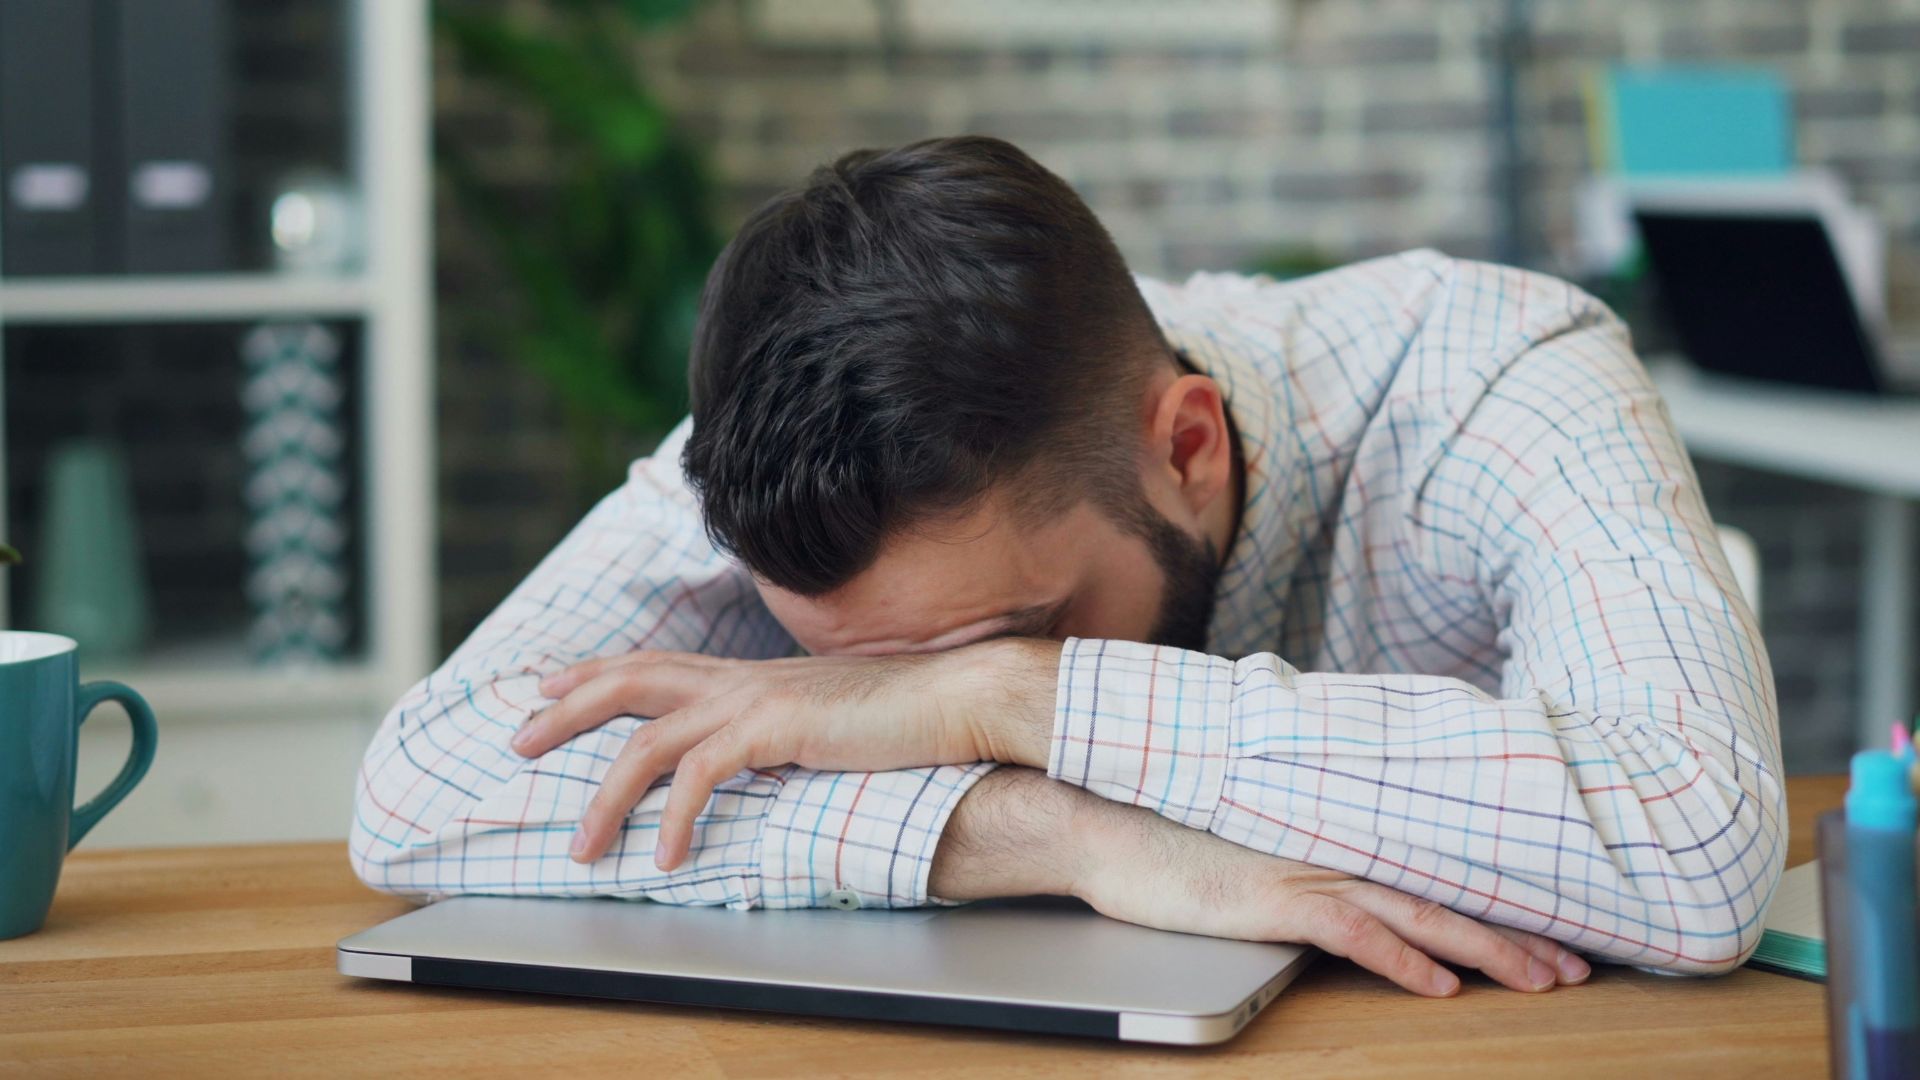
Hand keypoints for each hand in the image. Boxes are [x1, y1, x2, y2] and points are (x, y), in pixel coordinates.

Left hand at [511, 640, 1059, 867]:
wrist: (956, 699)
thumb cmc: (905, 715)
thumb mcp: (827, 718)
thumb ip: (784, 728)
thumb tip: (762, 753)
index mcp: (752, 674)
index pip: (655, 662)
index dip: (595, 674)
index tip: (547, 688)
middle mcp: (742, 678)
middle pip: (629, 681)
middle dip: (566, 711)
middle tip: (516, 741)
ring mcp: (755, 699)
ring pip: (648, 740)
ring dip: (606, 796)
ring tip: (583, 846)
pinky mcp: (775, 729)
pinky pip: (700, 776)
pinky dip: (675, 819)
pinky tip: (668, 857)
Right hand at [931, 769, 1591, 997]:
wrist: (1106, 821)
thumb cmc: (1167, 834)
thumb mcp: (1249, 845)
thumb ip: (1299, 855)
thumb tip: (1337, 881)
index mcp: (1332, 838)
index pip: (1431, 875)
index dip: (1496, 905)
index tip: (1551, 930)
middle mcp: (1333, 851)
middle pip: (1445, 895)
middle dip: (1520, 935)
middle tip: (1579, 967)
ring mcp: (1307, 872)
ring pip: (1420, 913)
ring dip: (1487, 949)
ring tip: (1544, 978)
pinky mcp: (1274, 899)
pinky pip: (1354, 932)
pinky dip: (1402, 959)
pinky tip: (1441, 985)